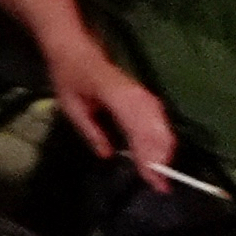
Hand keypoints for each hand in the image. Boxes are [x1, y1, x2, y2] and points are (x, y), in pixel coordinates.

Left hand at [57, 50, 180, 190]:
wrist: (76, 49)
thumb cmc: (70, 77)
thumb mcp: (71, 106)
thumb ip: (91, 132)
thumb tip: (108, 155)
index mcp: (117, 97)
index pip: (139, 133)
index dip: (148, 158)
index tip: (152, 181)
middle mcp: (137, 96)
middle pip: (157, 133)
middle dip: (161, 161)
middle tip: (160, 186)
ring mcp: (144, 94)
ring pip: (163, 128)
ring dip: (164, 153)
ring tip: (161, 176)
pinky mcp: (147, 96)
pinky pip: (161, 121)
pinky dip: (163, 140)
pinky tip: (160, 156)